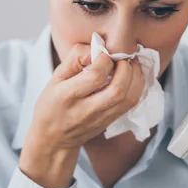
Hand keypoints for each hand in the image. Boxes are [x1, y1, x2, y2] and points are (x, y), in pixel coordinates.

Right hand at [19, 43, 144, 187]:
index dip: (104, 59)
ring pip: (129, 98)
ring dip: (135, 76)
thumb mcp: (54, 79)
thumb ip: (74, 60)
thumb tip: (95, 47)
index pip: (95, 76)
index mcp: (68, 96)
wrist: (54, 139)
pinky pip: (132, 104)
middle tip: (121, 57)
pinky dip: (137, 86)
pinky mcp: (111, 121)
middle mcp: (87, 110)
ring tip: (130, 63)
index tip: (103, 52)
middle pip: (117, 90)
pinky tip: (132, 75)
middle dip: (125, 68)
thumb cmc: (51, 105)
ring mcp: (102, 118)